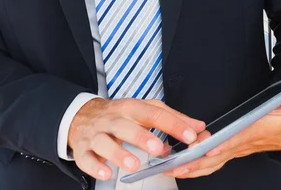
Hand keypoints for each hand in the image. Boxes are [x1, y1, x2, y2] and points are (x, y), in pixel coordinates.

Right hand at [67, 97, 205, 180]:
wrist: (82, 116)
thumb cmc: (120, 114)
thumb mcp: (145, 110)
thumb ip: (172, 118)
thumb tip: (198, 127)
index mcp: (130, 108)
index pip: (153, 113)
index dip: (172, 124)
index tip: (190, 136)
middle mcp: (113, 119)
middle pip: (125, 125)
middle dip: (142, 136)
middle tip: (159, 148)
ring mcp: (96, 134)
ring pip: (105, 142)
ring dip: (119, 153)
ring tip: (134, 164)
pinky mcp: (83, 150)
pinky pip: (86, 158)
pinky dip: (96, 166)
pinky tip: (107, 172)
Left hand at [164, 87, 280, 178]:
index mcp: (255, 131)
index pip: (238, 137)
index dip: (224, 143)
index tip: (209, 146)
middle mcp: (243, 144)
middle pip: (219, 154)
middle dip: (199, 160)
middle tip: (179, 163)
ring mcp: (236, 149)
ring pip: (213, 162)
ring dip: (193, 166)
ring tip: (172, 168)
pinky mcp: (232, 151)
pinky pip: (213, 162)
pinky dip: (197, 166)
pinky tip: (182, 168)